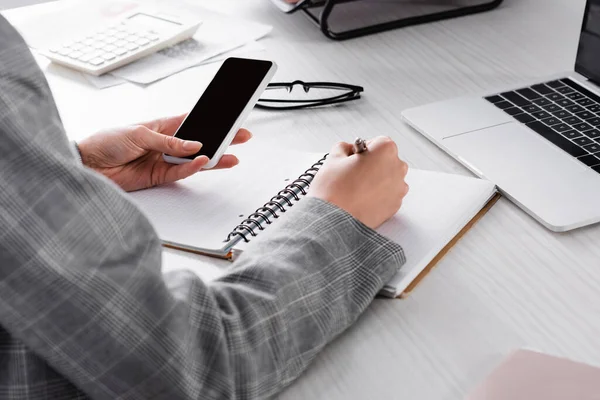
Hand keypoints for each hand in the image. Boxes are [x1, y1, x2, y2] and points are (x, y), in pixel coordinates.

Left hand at [77, 114, 251, 191]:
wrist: (87, 165)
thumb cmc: (105, 142)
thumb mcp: (138, 134)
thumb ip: (168, 141)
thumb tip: (193, 144)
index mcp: (162, 126)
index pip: (193, 122)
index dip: (212, 121)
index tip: (230, 119)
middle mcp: (166, 144)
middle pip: (200, 142)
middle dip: (221, 140)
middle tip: (241, 137)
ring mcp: (164, 161)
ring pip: (195, 159)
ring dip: (212, 157)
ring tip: (229, 155)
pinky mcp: (160, 177)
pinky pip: (182, 172)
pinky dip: (193, 167)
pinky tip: (204, 161)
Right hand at [308, 136, 408, 228]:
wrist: (333, 220)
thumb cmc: (334, 190)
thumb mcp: (333, 158)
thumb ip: (343, 147)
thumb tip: (347, 150)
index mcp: (385, 150)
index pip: (378, 142)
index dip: (363, 149)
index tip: (354, 157)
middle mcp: (397, 168)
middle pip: (386, 160)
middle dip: (372, 164)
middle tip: (352, 173)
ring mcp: (398, 189)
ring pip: (388, 178)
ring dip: (376, 180)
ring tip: (355, 188)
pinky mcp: (395, 206)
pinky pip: (388, 195)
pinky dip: (377, 195)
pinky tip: (360, 198)